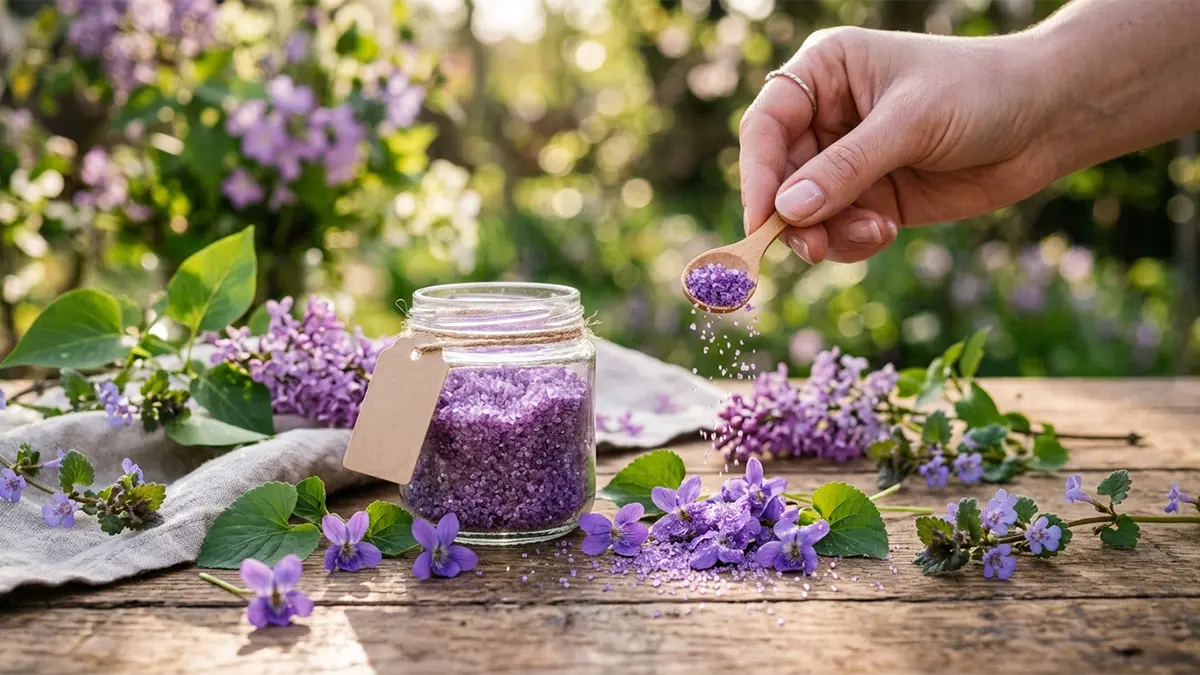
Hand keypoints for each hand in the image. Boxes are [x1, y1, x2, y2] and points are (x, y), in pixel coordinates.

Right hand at [739, 27, 1058, 263]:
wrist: (1050, 118)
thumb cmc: (981, 92)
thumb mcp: (910, 123)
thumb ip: (846, 168)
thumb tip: (787, 212)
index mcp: (825, 72)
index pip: (767, 126)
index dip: (757, 174)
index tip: (761, 221)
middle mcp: (827, 116)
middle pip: (778, 177)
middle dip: (793, 217)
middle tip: (814, 249)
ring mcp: (848, 160)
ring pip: (804, 213)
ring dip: (827, 234)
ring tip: (872, 232)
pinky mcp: (872, 197)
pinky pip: (837, 230)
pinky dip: (851, 241)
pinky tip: (885, 231)